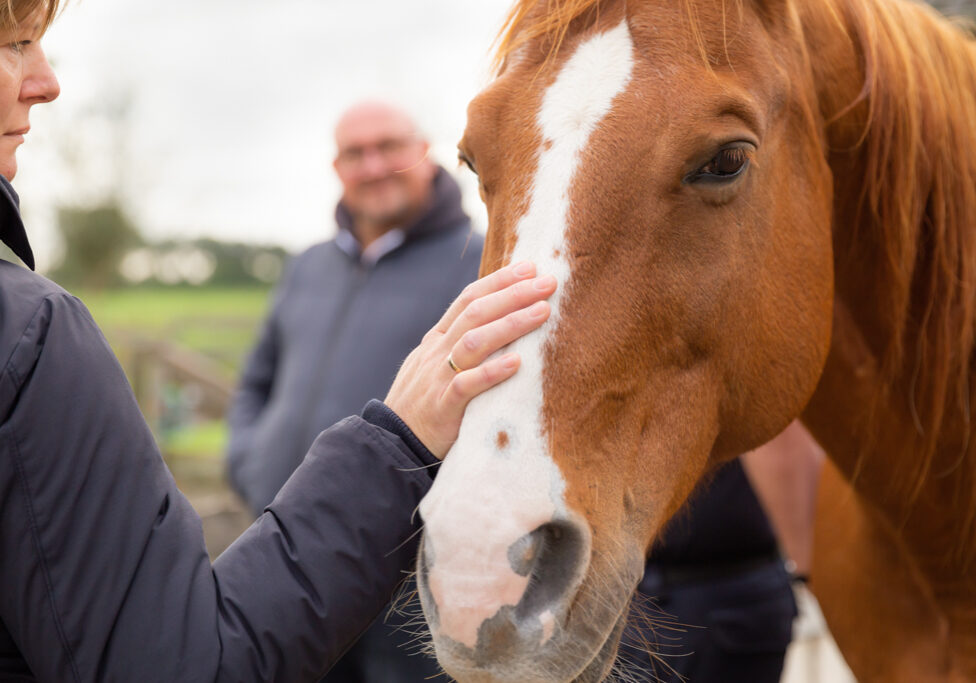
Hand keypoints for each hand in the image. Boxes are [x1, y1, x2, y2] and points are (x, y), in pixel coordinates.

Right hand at [385, 261, 555, 457]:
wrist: (391, 444)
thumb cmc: (423, 405)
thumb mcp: (435, 366)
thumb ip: (461, 345)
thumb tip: (499, 325)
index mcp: (436, 339)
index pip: (468, 299)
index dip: (499, 281)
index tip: (529, 268)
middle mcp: (436, 352)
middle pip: (476, 313)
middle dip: (514, 294)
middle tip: (548, 282)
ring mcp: (438, 378)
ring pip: (475, 342)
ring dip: (511, 324)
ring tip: (543, 311)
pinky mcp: (443, 407)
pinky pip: (467, 385)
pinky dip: (492, 372)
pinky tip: (517, 363)